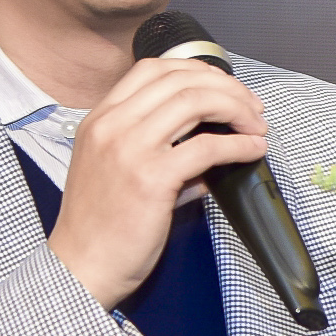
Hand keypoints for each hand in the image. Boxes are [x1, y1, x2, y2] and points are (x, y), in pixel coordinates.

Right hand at [47, 58, 268, 311]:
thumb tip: (206, 144)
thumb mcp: (112, 170)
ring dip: (237, 108)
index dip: (196, 71)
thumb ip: (154, 150)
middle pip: (180, 80)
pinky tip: (252, 150)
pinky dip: (238, 144)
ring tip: (256, 126)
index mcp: (99, 119)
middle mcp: (111, 125)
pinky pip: (207, 146)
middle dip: (226, 88)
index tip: (222, 87)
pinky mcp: (150, 177)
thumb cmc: (97, 226)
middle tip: (251, 108)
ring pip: (195, 101)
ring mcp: (129, 149)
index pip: (151, 69)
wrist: (79, 266)